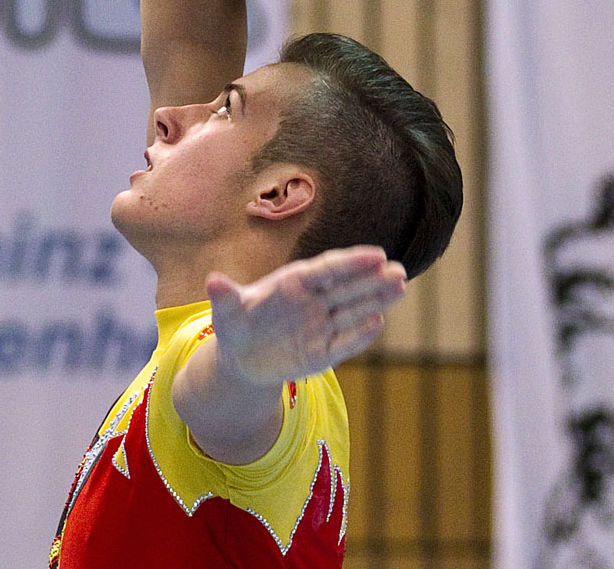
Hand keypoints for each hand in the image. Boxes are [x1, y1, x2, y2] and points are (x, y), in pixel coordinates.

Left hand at [206, 246, 406, 385]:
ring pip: (353, 310)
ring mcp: (321, 325)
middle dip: (373, 280)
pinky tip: (377, 323)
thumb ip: (225, 297)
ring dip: (376, 300)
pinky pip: (344, 342)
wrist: (241, 359)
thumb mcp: (226, 312)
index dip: (352, 262)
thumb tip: (213, 281)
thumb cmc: (235, 324)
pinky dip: (359, 334)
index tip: (377, 254)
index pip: (328, 269)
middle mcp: (313, 300)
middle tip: (400, 271)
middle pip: (348, 287)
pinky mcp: (323, 351)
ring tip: (400, 286)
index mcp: (294, 282)